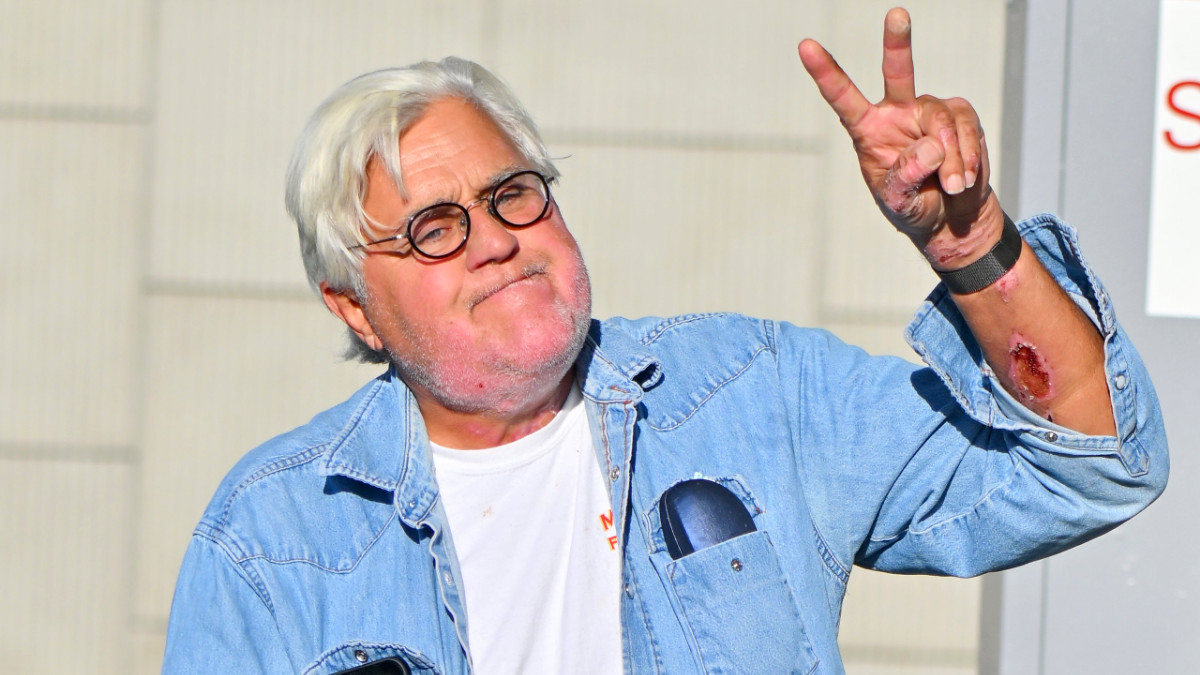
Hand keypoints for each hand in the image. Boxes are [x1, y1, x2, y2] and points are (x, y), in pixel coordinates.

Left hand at [798, 7, 1003, 267]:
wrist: (951, 217)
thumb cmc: (914, 207)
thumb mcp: (900, 202)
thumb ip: (907, 177)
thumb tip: (929, 145)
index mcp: (868, 131)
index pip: (843, 98)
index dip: (825, 73)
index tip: (805, 46)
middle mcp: (896, 113)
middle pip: (897, 72)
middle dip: (897, 42)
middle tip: (896, 14)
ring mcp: (928, 111)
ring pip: (940, 120)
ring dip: (951, 158)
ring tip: (953, 186)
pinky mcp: (959, 116)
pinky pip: (966, 127)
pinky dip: (967, 155)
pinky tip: (965, 178)